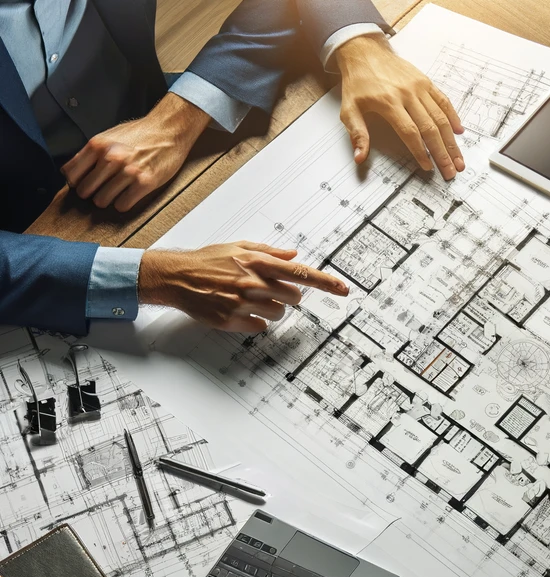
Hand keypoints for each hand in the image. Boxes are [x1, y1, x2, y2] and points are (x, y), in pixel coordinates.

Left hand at [62, 94, 208, 211]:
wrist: (168, 131)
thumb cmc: (141, 134)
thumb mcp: (110, 137)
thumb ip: (94, 152)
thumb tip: (79, 170)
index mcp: (98, 145)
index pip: (71, 173)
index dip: (75, 182)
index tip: (82, 184)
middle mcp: (110, 158)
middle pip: (85, 190)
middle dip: (91, 193)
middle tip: (100, 191)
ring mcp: (127, 171)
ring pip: (102, 200)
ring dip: (107, 200)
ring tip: (115, 194)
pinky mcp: (144, 183)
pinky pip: (122, 204)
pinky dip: (123, 204)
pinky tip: (128, 196)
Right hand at [138, 241, 347, 332]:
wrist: (176, 277)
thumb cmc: (207, 261)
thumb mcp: (238, 248)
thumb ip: (268, 253)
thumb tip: (293, 256)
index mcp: (258, 263)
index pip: (301, 274)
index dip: (325, 283)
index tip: (344, 289)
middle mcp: (253, 282)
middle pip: (294, 298)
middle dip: (286, 296)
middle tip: (266, 290)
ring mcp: (243, 302)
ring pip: (279, 314)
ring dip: (270, 309)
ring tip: (248, 299)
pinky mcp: (233, 320)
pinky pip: (260, 327)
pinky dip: (254, 321)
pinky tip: (239, 310)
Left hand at [332, 33, 463, 178]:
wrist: (364, 51)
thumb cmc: (357, 82)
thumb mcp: (349, 108)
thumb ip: (357, 134)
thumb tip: (359, 158)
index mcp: (389, 102)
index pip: (409, 132)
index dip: (420, 151)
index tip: (428, 167)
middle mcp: (407, 94)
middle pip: (430, 128)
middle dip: (442, 153)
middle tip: (451, 171)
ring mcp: (419, 87)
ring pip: (440, 117)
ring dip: (451, 140)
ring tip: (458, 159)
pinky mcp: (425, 81)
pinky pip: (443, 100)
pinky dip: (452, 116)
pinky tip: (459, 132)